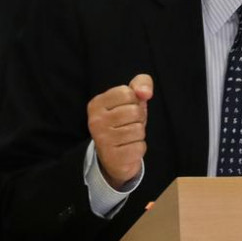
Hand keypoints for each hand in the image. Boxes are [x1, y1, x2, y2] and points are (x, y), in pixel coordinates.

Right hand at [87, 74, 153, 188]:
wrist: (115, 155)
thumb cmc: (125, 121)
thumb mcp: (132, 98)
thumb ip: (141, 83)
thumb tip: (146, 92)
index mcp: (97, 104)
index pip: (127, 93)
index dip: (135, 101)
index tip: (127, 108)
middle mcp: (95, 121)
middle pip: (134, 111)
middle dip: (139, 118)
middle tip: (129, 124)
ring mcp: (102, 140)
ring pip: (138, 130)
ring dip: (139, 134)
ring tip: (128, 137)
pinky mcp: (112, 158)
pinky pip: (139, 147)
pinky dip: (139, 148)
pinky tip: (128, 148)